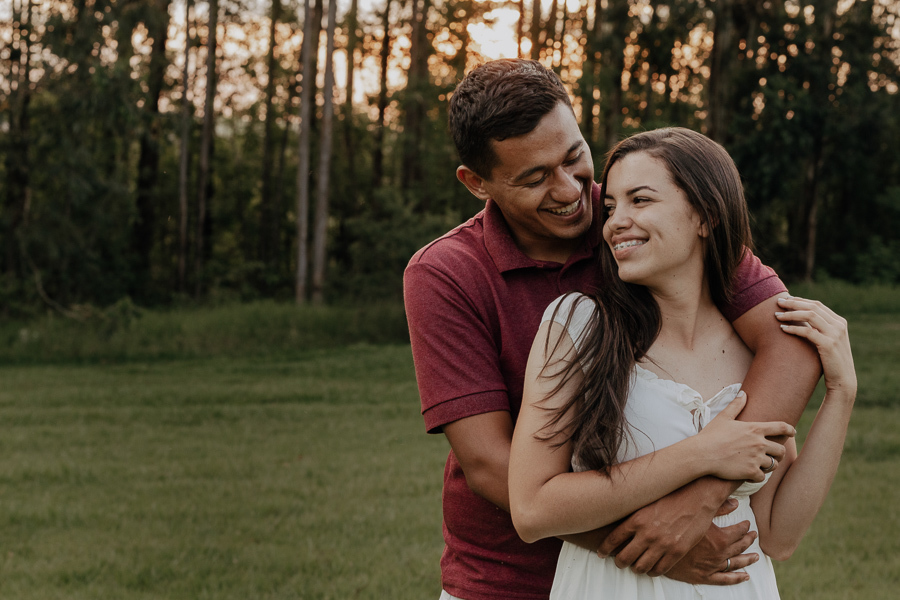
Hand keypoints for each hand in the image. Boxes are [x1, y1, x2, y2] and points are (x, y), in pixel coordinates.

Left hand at [597, 482, 726, 575]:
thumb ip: (633, 513)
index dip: (604, 549)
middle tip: (618, 561)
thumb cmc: (671, 494)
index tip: (601, 553)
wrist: (697, 496)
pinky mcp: (677, 551)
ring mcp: (662, 544)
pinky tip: (651, 568)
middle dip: (619, 562)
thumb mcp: (647, 500)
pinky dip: (652, 571)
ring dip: (635, 568)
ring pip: (640, 567)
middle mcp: (647, 534)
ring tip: (635, 566)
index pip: (612, 539)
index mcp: (636, 519)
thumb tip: (616, 516)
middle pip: (624, 557)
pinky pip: (660, 569)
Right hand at [665, 501, 757, 585]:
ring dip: (748, 559)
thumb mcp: (695, 513)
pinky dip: (737, 578)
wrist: (656, 548)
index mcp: (719, 538)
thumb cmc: (675, 527)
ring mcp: (712, 566)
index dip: (744, 526)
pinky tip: (745, 576)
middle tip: (754, 536)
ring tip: (756, 556)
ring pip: (735, 564)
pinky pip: (725, 579)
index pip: (738, 531)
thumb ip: (717, 507)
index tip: (747, 523)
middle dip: (748, 540)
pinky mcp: (704, 576)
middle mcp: (719, 554)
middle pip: (740, 547)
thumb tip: (735, 502)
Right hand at [698, 391, 793, 481]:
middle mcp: (759, 443)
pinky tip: (750, 475)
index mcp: (755, 428)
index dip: (789, 430)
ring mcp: (756, 458)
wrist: (702, 454)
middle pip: (781, 450)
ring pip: (773, 465)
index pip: (781, 427)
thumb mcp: (723, 418)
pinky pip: (762, 477)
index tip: (793, 432)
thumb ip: (736, 405)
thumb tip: (743, 393)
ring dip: (768, 466)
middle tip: (772, 456)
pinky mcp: (751, 472)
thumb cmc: (711, 435)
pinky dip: (757, 477)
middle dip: (778, 453)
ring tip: (760, 466)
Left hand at [776, 296, 856, 398]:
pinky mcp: (828, 344)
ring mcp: (835, 334)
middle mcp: (839, 325)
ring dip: (791, 314)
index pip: (818, 305)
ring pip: (810, 316)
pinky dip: (793, 328)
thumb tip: (800, 319)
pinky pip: (807, 331)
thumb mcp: (828, 341)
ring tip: (777, 315)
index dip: (801, 301)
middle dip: (793, 303)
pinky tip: (782, 329)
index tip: (787, 300)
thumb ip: (820, 329)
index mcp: (839, 322)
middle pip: (813, 307)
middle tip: (778, 302)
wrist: (843, 380)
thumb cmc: (830, 361)